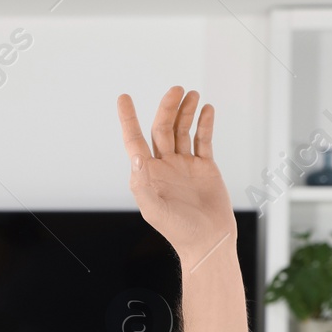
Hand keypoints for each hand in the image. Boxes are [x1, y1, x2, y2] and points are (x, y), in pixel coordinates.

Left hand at [117, 87, 236, 273]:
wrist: (208, 241)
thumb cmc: (178, 230)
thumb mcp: (154, 210)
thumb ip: (142, 184)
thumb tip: (136, 157)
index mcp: (147, 174)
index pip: (134, 140)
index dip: (128, 119)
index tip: (123, 97)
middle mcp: (163, 166)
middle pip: (162, 129)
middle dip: (168, 108)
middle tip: (176, 89)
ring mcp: (184, 165)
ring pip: (182, 130)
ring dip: (186, 112)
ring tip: (192, 94)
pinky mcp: (204, 167)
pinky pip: (203, 140)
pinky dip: (205, 124)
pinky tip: (207, 110)